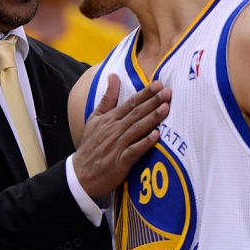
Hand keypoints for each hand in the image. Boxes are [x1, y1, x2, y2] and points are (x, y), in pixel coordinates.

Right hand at [73, 75, 170, 197]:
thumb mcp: (95, 118)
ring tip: (166, 108)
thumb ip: (107, 97)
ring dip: (152, 118)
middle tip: (168, 92)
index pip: (130, 103)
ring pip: (137, 129)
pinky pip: (134, 150)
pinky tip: (156, 136)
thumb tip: (113, 75)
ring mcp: (117, 145)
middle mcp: (114, 129)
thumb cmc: (90, 144)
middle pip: (136, 113)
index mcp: (110, 119)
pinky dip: (145, 143)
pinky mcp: (120, 162)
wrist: (81, 173)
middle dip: (153, 102)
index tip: (158, 84)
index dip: (145, 93)